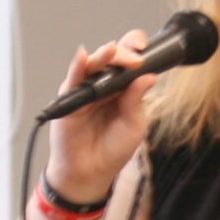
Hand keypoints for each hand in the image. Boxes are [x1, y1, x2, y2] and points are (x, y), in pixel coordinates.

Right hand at [43, 29, 159, 205]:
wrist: (90, 171)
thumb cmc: (113, 149)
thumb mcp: (134, 125)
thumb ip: (137, 100)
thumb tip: (150, 76)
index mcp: (125, 87)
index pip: (131, 62)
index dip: (137, 50)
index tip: (145, 49)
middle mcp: (105, 83)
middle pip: (113, 58)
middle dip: (124, 54)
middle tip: (135, 61)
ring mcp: (87, 88)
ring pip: (94, 63)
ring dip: (104, 56)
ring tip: (111, 51)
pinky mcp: (70, 96)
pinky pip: (73, 77)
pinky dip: (77, 66)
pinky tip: (82, 56)